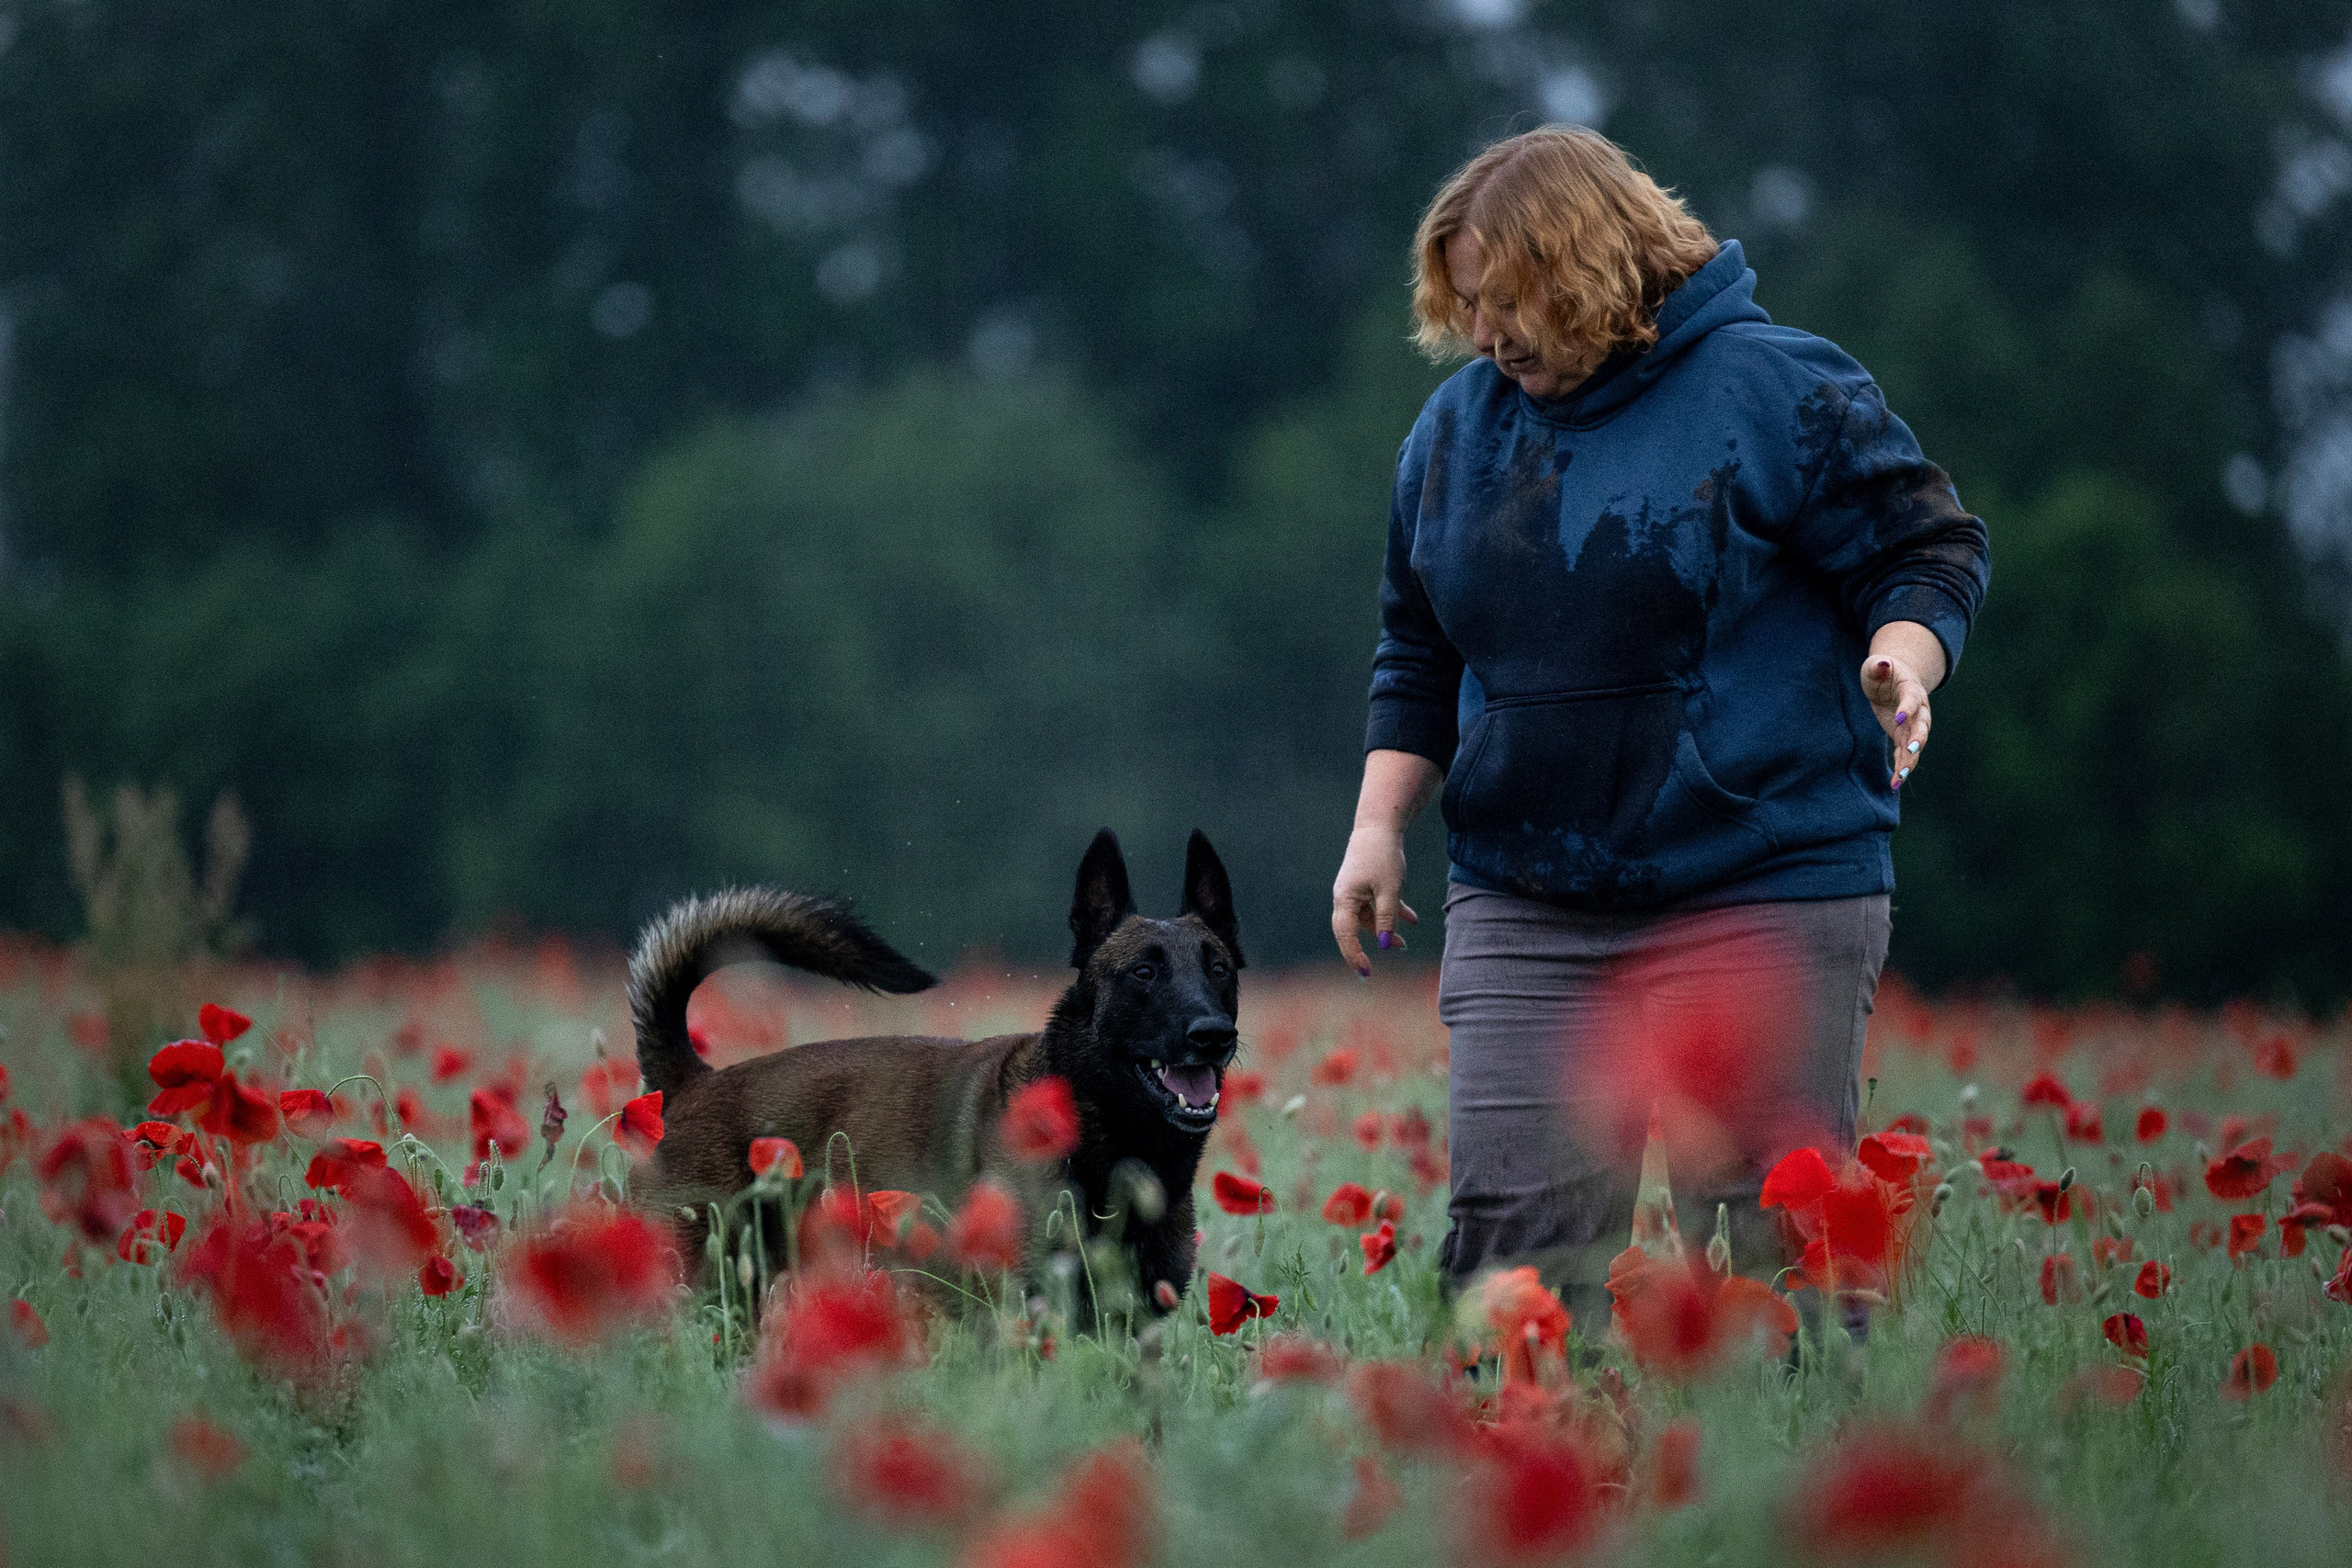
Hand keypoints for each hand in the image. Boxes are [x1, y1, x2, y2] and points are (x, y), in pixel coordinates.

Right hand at [1332, 825, 1417, 976]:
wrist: (1380, 826)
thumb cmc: (1382, 856)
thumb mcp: (1389, 890)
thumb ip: (1387, 917)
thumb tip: (1386, 944)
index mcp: (1344, 899)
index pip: (1345, 934)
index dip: (1354, 955)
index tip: (1366, 972)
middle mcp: (1344, 897)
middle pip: (1351, 930)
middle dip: (1364, 948)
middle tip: (1370, 971)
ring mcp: (1354, 891)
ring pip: (1367, 918)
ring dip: (1386, 930)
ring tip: (1405, 943)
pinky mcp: (1365, 885)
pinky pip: (1375, 905)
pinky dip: (1391, 913)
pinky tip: (1412, 920)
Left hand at [1860, 653, 1931, 791]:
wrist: (1893, 681)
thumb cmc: (1883, 671)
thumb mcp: (1876, 665)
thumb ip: (1878, 666)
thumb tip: (1882, 664)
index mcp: (1912, 689)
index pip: (1912, 699)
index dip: (1907, 707)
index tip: (1899, 716)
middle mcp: (1918, 710)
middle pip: (1922, 726)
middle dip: (1918, 738)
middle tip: (1913, 749)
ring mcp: (1912, 726)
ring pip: (1915, 745)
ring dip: (1909, 760)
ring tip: (1900, 777)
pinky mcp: (1903, 737)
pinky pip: (1904, 754)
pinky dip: (1900, 768)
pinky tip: (1894, 783)